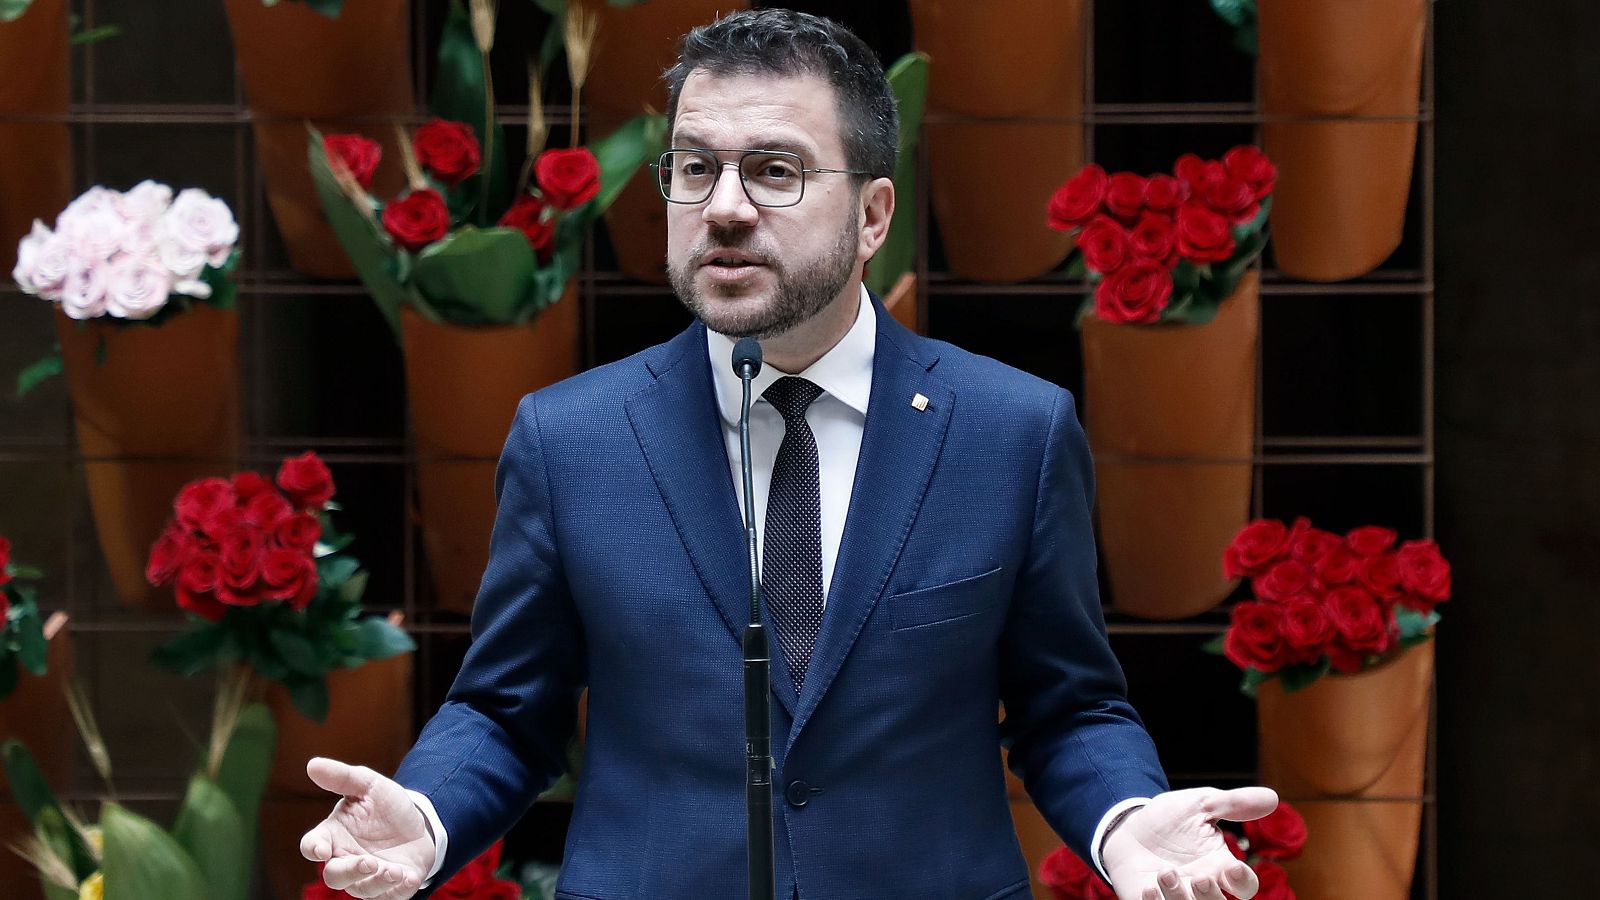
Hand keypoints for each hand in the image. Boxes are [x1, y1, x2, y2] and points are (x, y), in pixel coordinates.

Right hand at [299, 757, 436, 899]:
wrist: (420, 824)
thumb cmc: (386, 806)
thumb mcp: (368, 786)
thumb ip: (342, 777)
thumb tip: (312, 764)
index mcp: (333, 836)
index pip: (312, 846)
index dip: (313, 848)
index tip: (321, 849)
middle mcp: (345, 861)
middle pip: (335, 876)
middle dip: (349, 871)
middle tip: (367, 861)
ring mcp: (366, 878)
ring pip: (361, 889)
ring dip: (376, 881)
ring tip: (394, 871)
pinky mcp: (389, 890)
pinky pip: (388, 897)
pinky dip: (397, 890)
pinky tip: (408, 877)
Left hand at [1102, 786, 1278, 899]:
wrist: (1128, 827)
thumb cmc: (1171, 820)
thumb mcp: (1200, 804)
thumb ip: (1233, 803)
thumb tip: (1273, 797)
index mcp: (1220, 867)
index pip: (1244, 885)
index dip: (1243, 882)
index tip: (1232, 869)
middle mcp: (1201, 887)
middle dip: (1210, 897)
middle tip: (1199, 879)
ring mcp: (1177, 896)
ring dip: (1179, 896)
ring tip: (1164, 872)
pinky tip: (1148, 888)